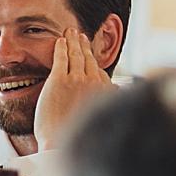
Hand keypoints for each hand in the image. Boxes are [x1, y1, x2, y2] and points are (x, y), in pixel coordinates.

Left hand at [34, 28, 112, 150]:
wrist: (60, 143)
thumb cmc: (76, 133)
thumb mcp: (98, 114)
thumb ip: (107, 98)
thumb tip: (117, 86)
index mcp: (104, 91)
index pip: (98, 70)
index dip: (93, 60)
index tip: (90, 51)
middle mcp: (93, 82)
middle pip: (88, 58)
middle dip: (83, 44)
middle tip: (79, 34)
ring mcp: (76, 80)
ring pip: (76, 55)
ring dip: (73, 41)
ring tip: (70, 32)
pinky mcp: (58, 80)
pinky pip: (61, 58)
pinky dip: (61, 47)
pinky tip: (59, 40)